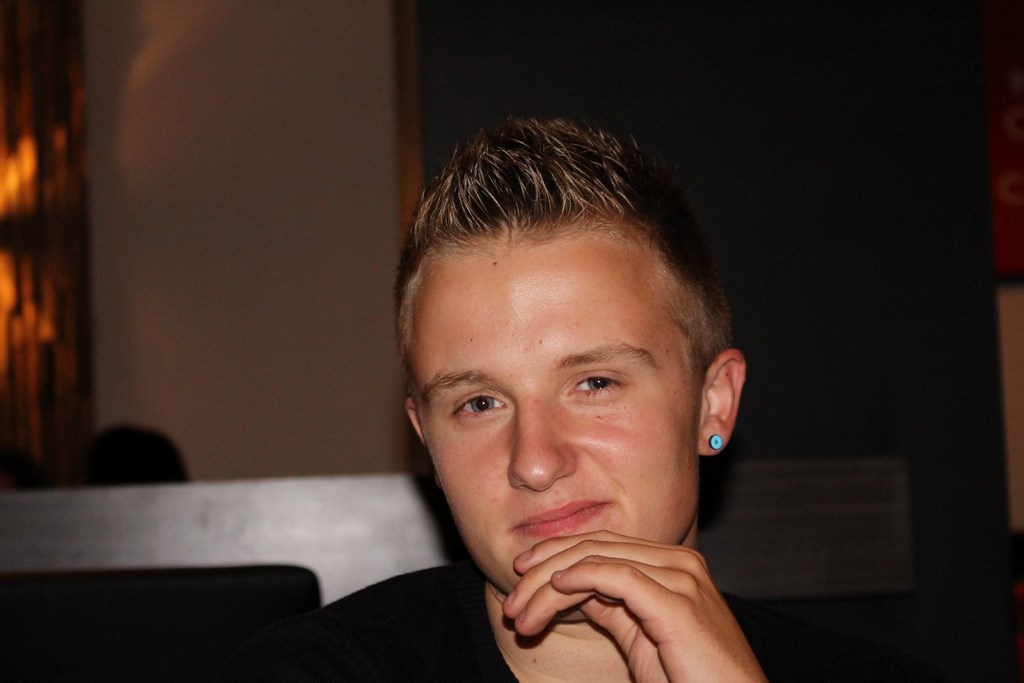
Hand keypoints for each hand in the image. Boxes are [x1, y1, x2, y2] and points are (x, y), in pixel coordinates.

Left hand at [502, 531, 765, 682]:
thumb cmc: (693, 678)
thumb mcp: (642, 636)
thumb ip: (614, 606)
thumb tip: (574, 587)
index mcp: (674, 565)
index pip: (603, 545)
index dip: (556, 555)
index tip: (520, 575)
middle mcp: (680, 562)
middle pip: (596, 547)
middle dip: (544, 568)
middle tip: (512, 597)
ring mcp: (681, 576)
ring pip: (598, 560)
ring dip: (548, 585)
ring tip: (521, 611)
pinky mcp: (676, 600)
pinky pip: (616, 576)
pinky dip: (579, 578)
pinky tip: (554, 590)